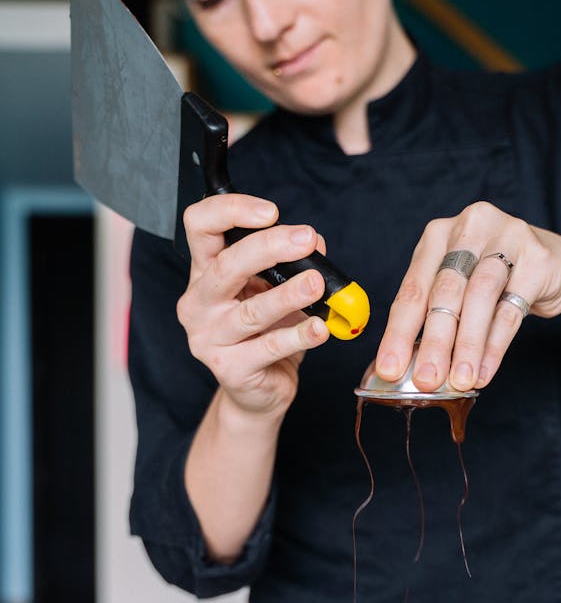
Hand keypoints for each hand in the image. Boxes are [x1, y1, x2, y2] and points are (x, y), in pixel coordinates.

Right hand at [177, 193, 329, 420]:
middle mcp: (199, 302)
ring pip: (251, 311)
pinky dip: (299, 336)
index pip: (200, 226)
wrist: (257, 392)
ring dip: (288, 295)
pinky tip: (320, 328)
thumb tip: (315, 241)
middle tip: (306, 238)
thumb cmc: (264, 334)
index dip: (231, 210)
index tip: (271, 211)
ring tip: (317, 283)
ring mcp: (209, 338)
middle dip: (269, 247)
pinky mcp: (229, 369)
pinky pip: (269, 348)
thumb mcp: (274, 291)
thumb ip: (290, 264)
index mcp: (204, 273)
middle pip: (226, 265)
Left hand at [376, 202, 560, 390]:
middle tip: (426, 380)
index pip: (413, 289)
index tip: (390, 369)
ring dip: (467, 345)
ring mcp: (507, 238)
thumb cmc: (496, 279)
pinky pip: (512, 309)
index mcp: (438, 235)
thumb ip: (435, 318)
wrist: (557, 265)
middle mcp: (470, 228)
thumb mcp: (459, 286)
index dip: (399, 332)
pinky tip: (485, 371)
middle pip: (446, 291)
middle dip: (434, 342)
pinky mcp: (539, 260)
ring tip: (460, 380)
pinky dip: (495, 346)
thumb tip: (407, 368)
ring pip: (480, 297)